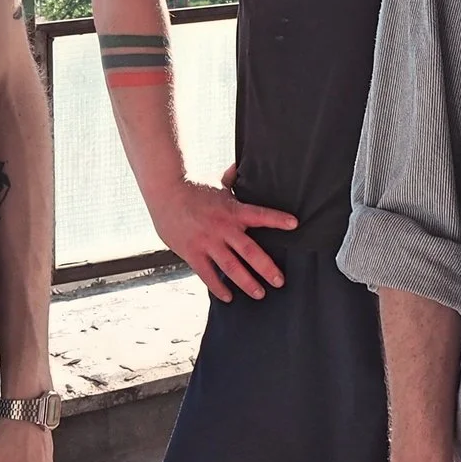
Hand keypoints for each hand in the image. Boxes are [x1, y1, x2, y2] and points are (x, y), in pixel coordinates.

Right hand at [143, 166, 297, 300]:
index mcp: (233, 210)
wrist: (165, 192)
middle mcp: (223, 228)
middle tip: (280, 281)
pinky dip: (218, 287)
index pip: (260, 215)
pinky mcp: (192, 253)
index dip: (277, 219)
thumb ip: (232, 179)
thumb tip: (242, 164)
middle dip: (266, 268)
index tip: (294, 224)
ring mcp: (207, 242)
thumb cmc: (193, 187)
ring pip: (231, 267)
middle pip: (249, 251)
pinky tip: (228, 297)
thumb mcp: (218, 183)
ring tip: (260, 294)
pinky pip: (207, 275)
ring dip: (247, 283)